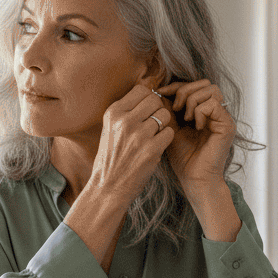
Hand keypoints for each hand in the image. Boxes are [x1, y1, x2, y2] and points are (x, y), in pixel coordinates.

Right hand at [88, 84, 174, 208]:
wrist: (107, 188)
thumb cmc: (111, 159)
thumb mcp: (110, 129)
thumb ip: (126, 111)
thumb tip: (149, 90)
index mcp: (113, 113)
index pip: (141, 89)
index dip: (149, 98)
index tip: (147, 111)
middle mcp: (125, 121)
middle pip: (155, 100)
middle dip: (157, 111)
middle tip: (153, 125)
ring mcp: (138, 135)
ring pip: (165, 115)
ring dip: (163, 125)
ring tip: (154, 137)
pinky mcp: (151, 150)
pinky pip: (170, 133)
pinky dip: (166, 139)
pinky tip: (156, 147)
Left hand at [158, 79, 235, 192]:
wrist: (194, 178)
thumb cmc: (183, 158)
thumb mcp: (171, 128)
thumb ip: (168, 109)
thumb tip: (158, 91)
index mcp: (202, 110)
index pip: (193, 85)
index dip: (177, 86)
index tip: (161, 93)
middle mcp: (215, 111)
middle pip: (204, 82)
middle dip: (185, 91)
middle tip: (176, 109)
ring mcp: (222, 117)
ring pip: (210, 89)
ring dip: (192, 101)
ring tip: (185, 119)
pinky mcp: (227, 124)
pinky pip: (213, 104)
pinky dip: (200, 112)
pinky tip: (195, 127)